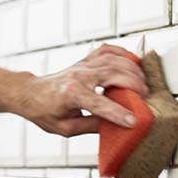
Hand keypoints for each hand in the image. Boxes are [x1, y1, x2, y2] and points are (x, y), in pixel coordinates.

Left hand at [13, 44, 148, 135]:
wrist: (31, 93)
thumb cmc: (45, 111)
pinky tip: (132, 60)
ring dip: (133, 70)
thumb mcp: (65, 128)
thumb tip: (114, 126)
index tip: (133, 121)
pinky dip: (122, 52)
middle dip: (134, 85)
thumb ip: (90, 127)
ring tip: (144, 83)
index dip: (118, 114)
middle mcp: (79, 76)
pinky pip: (106, 50)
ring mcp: (83, 65)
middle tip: (146, 98)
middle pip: (113, 75)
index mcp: (72, 94)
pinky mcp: (85, 61)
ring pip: (114, 60)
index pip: (99, 104)